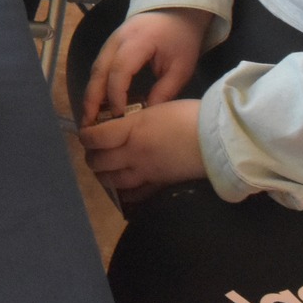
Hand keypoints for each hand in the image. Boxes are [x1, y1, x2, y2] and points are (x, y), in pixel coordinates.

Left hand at [78, 100, 206, 198]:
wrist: (217, 140)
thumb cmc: (189, 116)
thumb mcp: (157, 108)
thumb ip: (136, 119)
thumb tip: (122, 123)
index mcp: (131, 130)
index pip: (95, 137)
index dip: (85, 135)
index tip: (86, 132)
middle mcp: (133, 153)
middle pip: (98, 161)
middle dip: (91, 156)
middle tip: (93, 151)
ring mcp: (145, 172)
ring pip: (112, 180)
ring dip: (103, 175)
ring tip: (102, 169)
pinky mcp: (159, 185)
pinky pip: (135, 194)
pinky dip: (124, 193)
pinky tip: (122, 190)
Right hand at [81, 8, 213, 125]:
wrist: (177, 11)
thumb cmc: (181, 39)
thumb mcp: (181, 67)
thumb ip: (164, 91)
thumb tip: (147, 115)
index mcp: (137, 42)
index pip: (119, 71)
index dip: (116, 95)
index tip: (119, 117)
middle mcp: (117, 40)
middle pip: (98, 71)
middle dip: (92, 99)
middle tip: (89, 124)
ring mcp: (110, 41)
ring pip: (95, 70)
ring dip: (91, 94)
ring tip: (90, 119)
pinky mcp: (110, 45)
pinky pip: (99, 67)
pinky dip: (97, 86)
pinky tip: (99, 103)